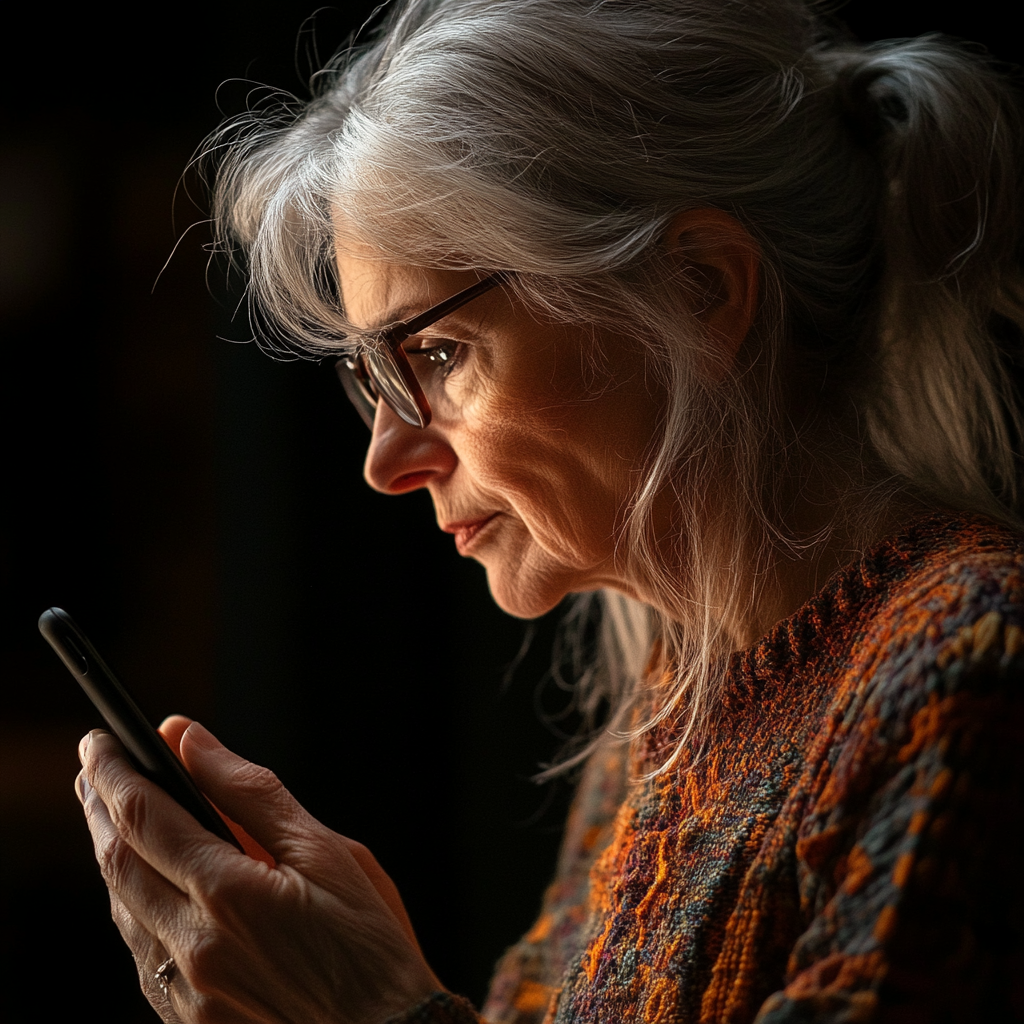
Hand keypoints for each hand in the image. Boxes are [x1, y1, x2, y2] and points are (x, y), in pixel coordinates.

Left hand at [76, 721, 442, 1022]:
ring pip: (121, 907)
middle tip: (94, 762)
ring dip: (110, 850)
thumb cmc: (370, 944)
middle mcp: (193, 946)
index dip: (114, 771)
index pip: (144, 816)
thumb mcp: (327, 851)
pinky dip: (132, 901)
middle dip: (98, 803)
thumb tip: (192, 740)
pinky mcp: (188, 1019)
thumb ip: (250, 793)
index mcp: (230, 894)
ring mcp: (184, 992)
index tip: (102, 739)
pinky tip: (144, 879)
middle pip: (117, 860)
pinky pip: (141, 951)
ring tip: (110, 809)